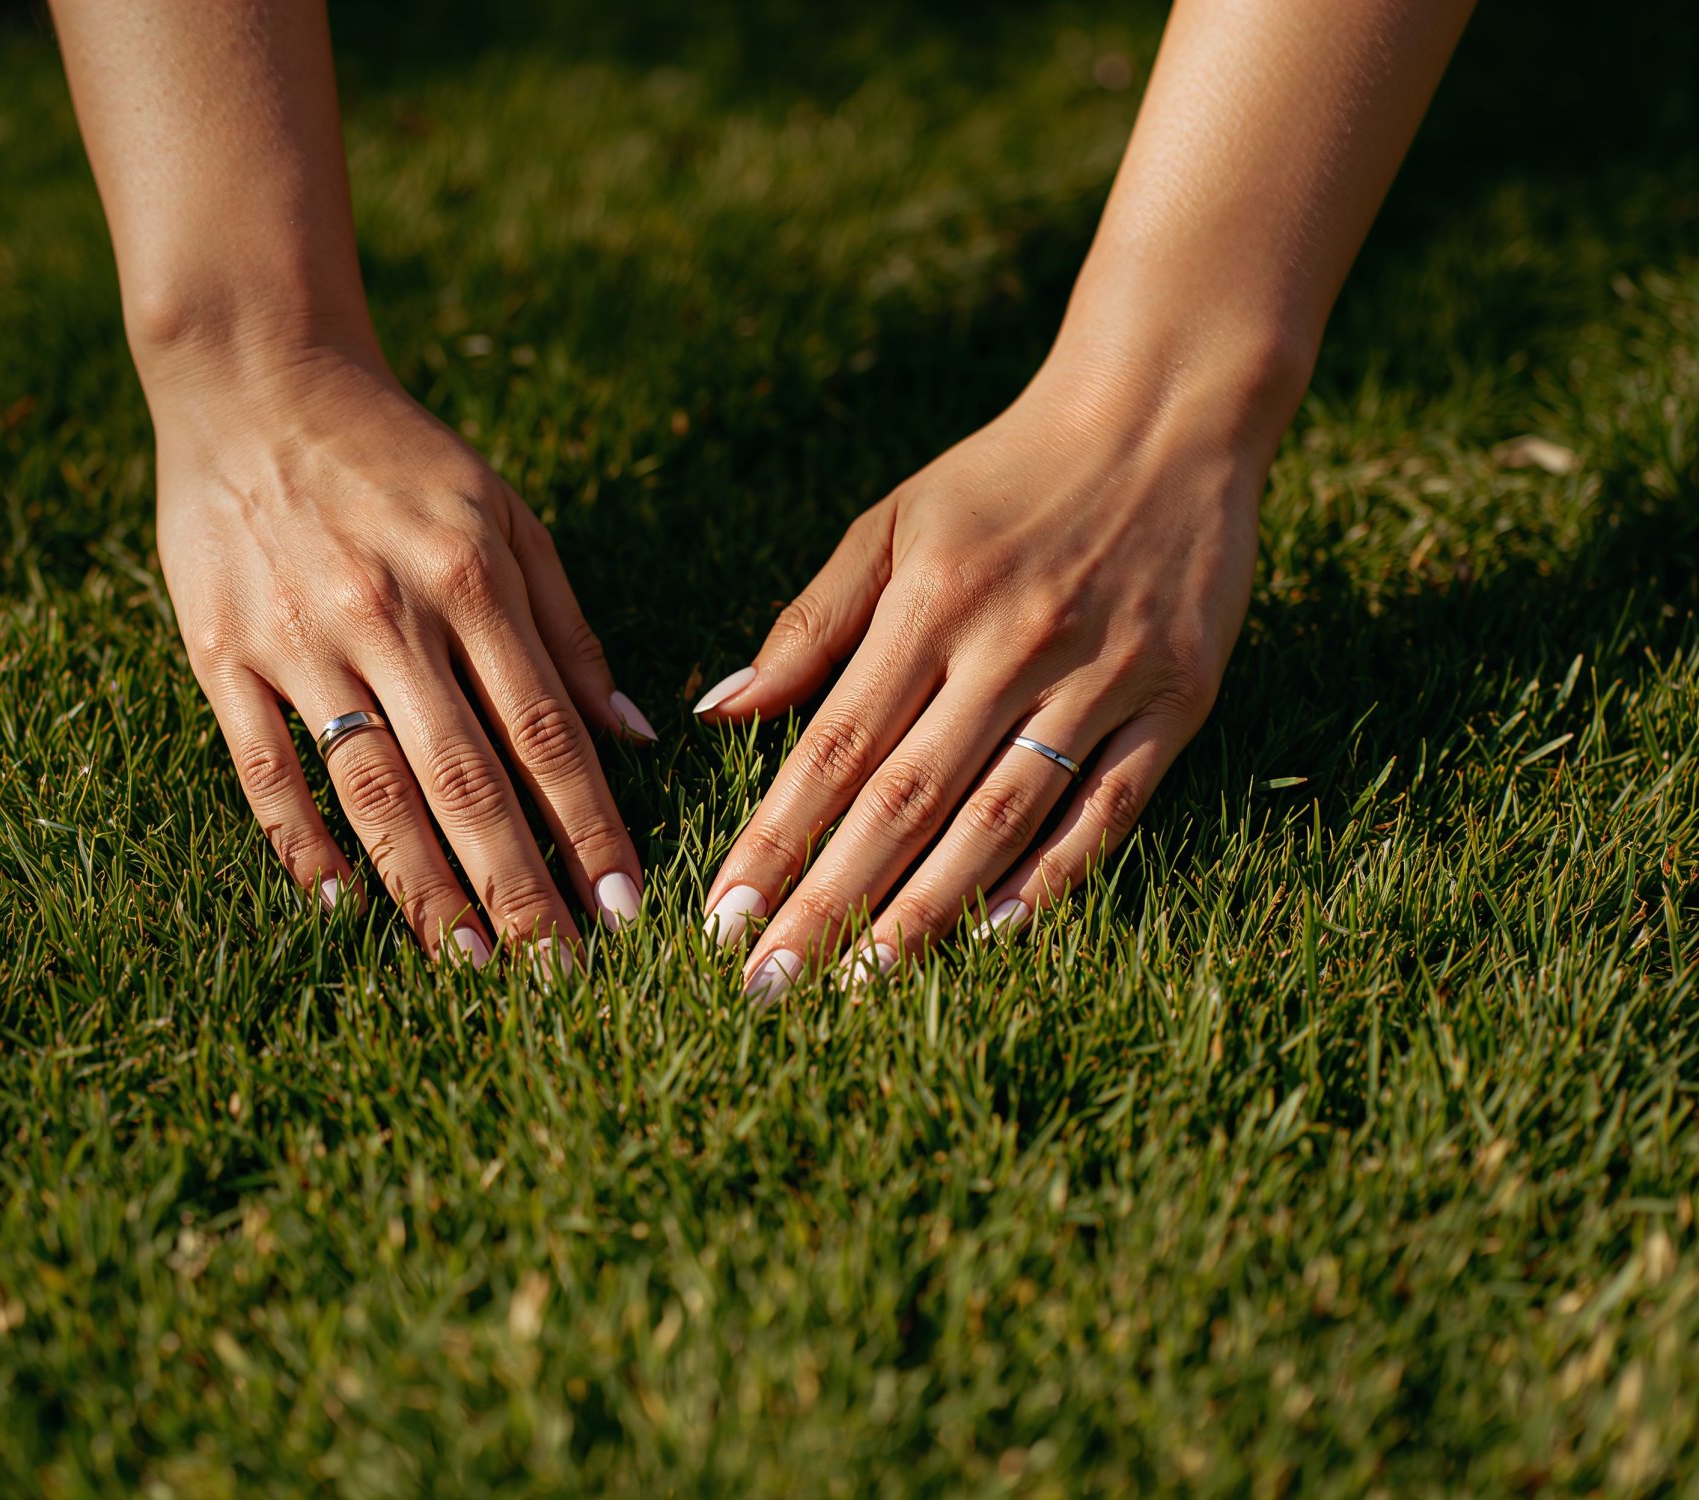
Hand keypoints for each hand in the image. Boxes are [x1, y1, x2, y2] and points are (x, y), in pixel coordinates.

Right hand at [149, 343, 655, 968]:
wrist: (255, 380)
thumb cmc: (398, 456)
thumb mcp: (505, 514)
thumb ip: (567, 628)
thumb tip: (633, 735)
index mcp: (470, 578)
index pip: (546, 731)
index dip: (590, 828)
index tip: (626, 907)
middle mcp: (388, 616)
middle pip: (466, 780)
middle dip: (520, 886)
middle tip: (558, 973)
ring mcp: (298, 640)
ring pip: (370, 791)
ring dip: (423, 887)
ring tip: (467, 961)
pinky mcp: (220, 654)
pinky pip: (265, 769)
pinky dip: (301, 842)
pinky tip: (341, 904)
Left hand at [696, 345, 1286, 996]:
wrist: (1163, 412)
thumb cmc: (1006, 477)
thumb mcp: (894, 522)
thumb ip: (810, 622)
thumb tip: (718, 712)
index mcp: (929, 603)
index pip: (833, 746)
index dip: (775, 837)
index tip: (722, 916)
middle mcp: (1009, 646)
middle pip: (905, 798)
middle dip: (829, 900)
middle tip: (768, 986)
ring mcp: (1097, 676)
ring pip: (1000, 815)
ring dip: (928, 909)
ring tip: (864, 984)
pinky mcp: (1172, 700)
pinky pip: (1108, 806)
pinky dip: (1056, 875)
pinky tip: (998, 935)